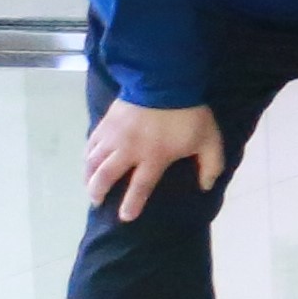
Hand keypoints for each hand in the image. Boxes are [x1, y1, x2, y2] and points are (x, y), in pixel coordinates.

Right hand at [82, 98, 227, 221]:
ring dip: (88, 176)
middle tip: (96, 202)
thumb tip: (206, 186)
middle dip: (98, 193)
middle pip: (105, 177)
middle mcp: (128, 151)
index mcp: (153, 157)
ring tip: (89, 185)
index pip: (139, 188)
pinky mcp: (106, 123)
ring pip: (93, 161)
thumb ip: (210, 166)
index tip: (125, 217)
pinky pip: (91, 144)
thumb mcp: (209, 140)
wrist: (165, 80)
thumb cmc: (189, 113)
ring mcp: (114, 136)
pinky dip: (87, 156)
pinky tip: (87, 161)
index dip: (131, 204)